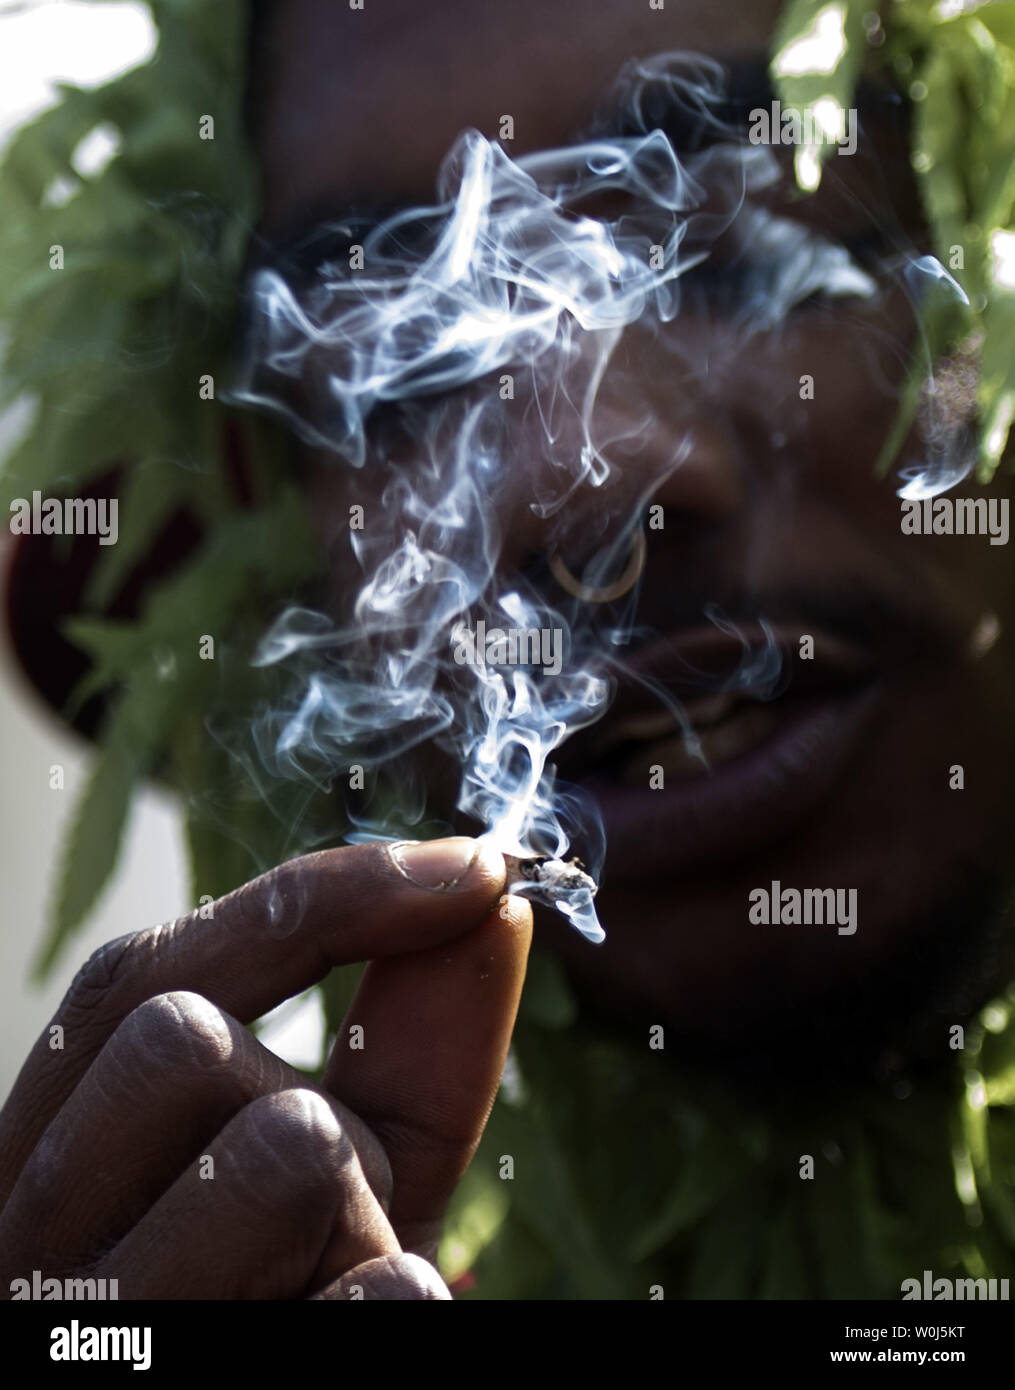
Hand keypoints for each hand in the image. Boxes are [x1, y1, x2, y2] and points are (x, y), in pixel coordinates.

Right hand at [0, 837, 530, 1298]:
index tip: (472, 867)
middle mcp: (17, 1243)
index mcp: (41, 1162)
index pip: (143, 975)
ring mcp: (78, 1336)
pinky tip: (344, 1326)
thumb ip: (405, 1048)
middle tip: (313, 1217)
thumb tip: (490, 905)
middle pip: (183, 1042)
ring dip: (356, 1212)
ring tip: (312, 1291)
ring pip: (283, 1145)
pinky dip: (397, 1299)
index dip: (320, 900)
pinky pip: (371, 1296)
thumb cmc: (287, 1310)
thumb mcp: (346, 1177)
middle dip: (306, 1107)